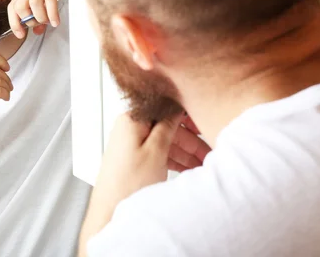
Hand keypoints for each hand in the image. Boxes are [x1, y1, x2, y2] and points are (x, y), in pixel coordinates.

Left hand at [8, 0, 67, 37]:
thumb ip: (40, 14)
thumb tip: (37, 32)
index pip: (12, 7)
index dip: (13, 22)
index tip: (20, 35)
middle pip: (20, 6)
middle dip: (29, 21)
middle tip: (40, 25)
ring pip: (34, 3)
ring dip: (40, 17)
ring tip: (49, 22)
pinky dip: (51, 13)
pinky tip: (56, 22)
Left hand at [78, 113, 210, 254]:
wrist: (109, 212)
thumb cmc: (127, 184)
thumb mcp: (155, 150)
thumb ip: (167, 126)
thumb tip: (177, 108)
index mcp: (132, 119)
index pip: (166, 109)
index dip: (188, 117)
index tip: (204, 124)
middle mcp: (130, 128)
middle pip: (168, 127)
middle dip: (190, 140)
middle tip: (210, 151)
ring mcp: (131, 144)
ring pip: (165, 142)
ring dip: (185, 152)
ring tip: (204, 163)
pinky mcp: (134, 159)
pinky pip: (158, 153)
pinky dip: (174, 159)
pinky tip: (188, 168)